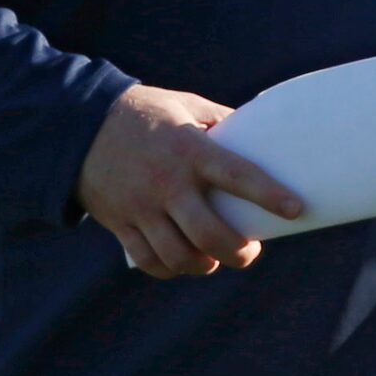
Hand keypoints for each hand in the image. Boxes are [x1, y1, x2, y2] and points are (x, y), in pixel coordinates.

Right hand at [75, 84, 303, 277]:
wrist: (79, 125)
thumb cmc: (145, 113)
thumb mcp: (185, 106)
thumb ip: (220, 122)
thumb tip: (260, 134)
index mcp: (189, 149)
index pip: (237, 175)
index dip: (269, 195)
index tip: (296, 209)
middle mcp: (167, 182)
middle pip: (209, 234)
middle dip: (238, 252)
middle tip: (248, 250)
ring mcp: (141, 207)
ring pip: (179, 256)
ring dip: (205, 266)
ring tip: (216, 259)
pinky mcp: (120, 223)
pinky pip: (149, 260)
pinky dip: (170, 269)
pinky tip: (183, 263)